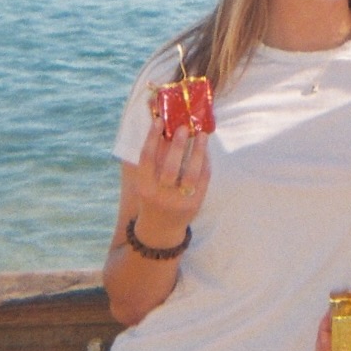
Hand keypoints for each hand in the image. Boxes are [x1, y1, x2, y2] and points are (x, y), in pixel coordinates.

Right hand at [133, 114, 210, 232]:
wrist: (160, 230)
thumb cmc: (152, 197)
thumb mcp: (146, 181)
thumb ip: (153, 159)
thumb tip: (163, 127)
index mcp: (144, 188)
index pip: (146, 160)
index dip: (152, 138)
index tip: (159, 121)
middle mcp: (159, 196)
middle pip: (169, 168)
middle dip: (177, 146)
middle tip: (184, 127)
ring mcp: (178, 202)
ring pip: (190, 174)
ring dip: (198, 152)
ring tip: (202, 135)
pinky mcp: (195, 204)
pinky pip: (203, 180)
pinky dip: (205, 163)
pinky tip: (206, 150)